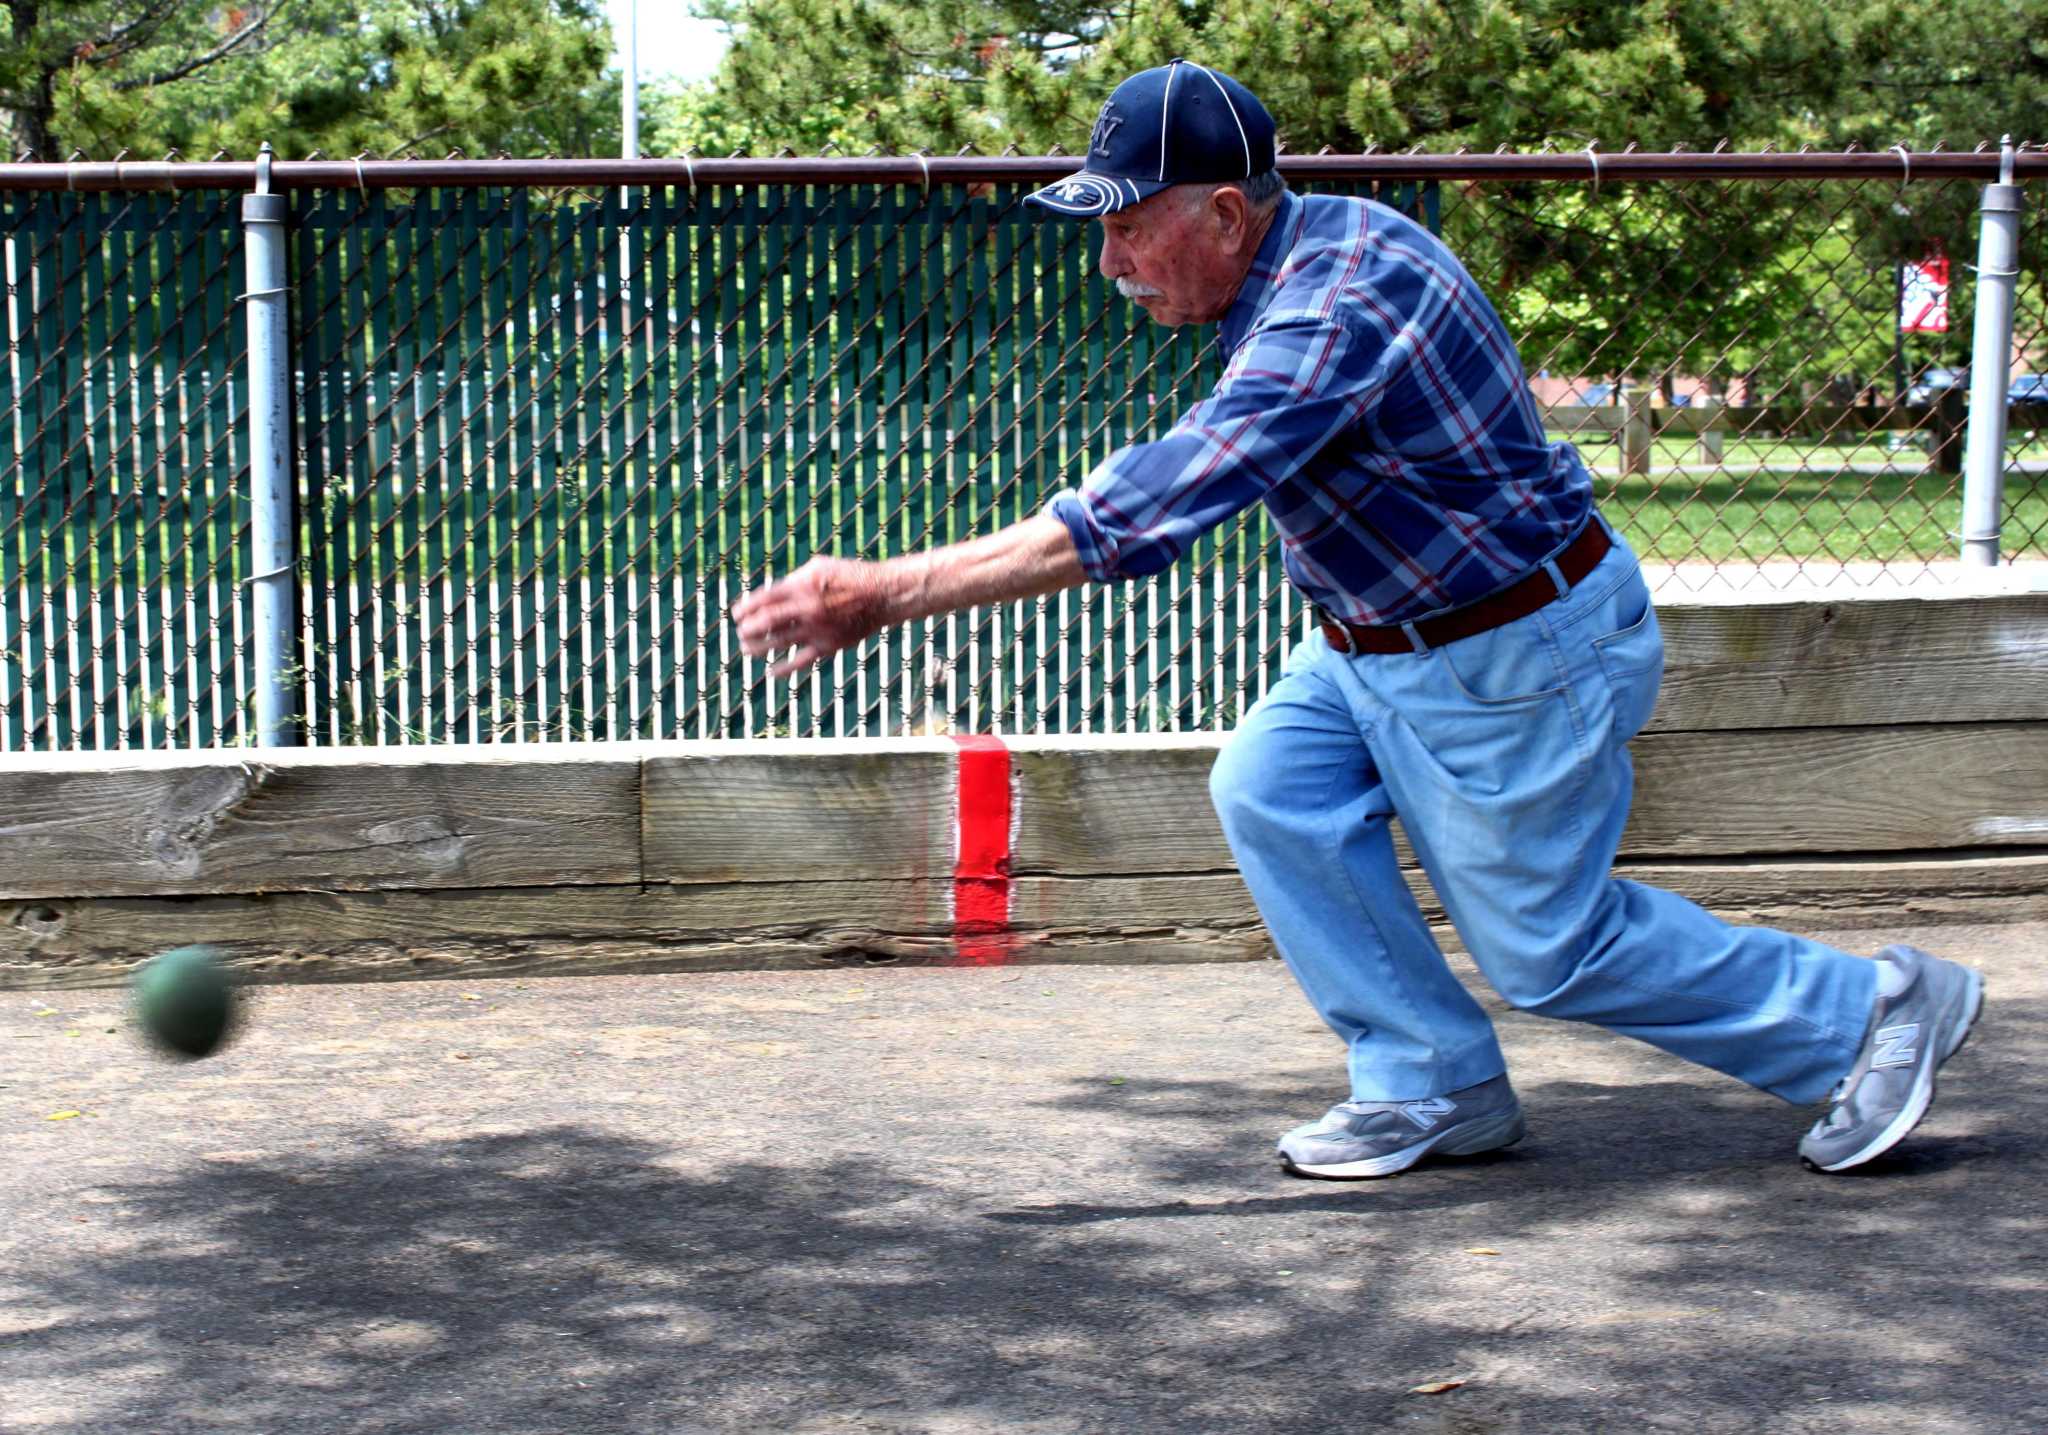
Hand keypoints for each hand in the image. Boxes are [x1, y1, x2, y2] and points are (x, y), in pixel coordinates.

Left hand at [732, 556, 895, 676]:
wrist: (882, 595)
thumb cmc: (849, 576)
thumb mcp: (818, 567)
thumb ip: (792, 581)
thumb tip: (769, 595)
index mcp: (801, 586)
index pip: (762, 599)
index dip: (743, 609)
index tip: (736, 615)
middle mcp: (807, 608)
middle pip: (765, 623)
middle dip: (746, 629)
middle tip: (741, 632)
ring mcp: (817, 629)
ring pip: (778, 643)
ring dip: (757, 648)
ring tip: (748, 649)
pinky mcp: (829, 646)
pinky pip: (800, 662)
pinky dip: (784, 669)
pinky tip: (772, 672)